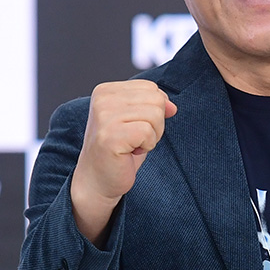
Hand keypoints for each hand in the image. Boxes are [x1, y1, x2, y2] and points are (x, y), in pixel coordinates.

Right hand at [70, 80, 176, 244]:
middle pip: (156, 100)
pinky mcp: (110, 135)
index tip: (134, 127)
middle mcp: (102, 99)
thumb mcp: (138, 122)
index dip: (153, 111)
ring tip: (132, 146)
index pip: (151, 88)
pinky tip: (129, 153)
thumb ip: (154, 107)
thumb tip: (172, 106)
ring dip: (151, 136)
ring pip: (155, 115)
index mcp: (106, 91)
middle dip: (155, 124)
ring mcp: (104, 117)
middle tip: (135, 139)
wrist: (97, 181)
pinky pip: (148, 132)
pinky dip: (147, 146)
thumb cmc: (119, 151)